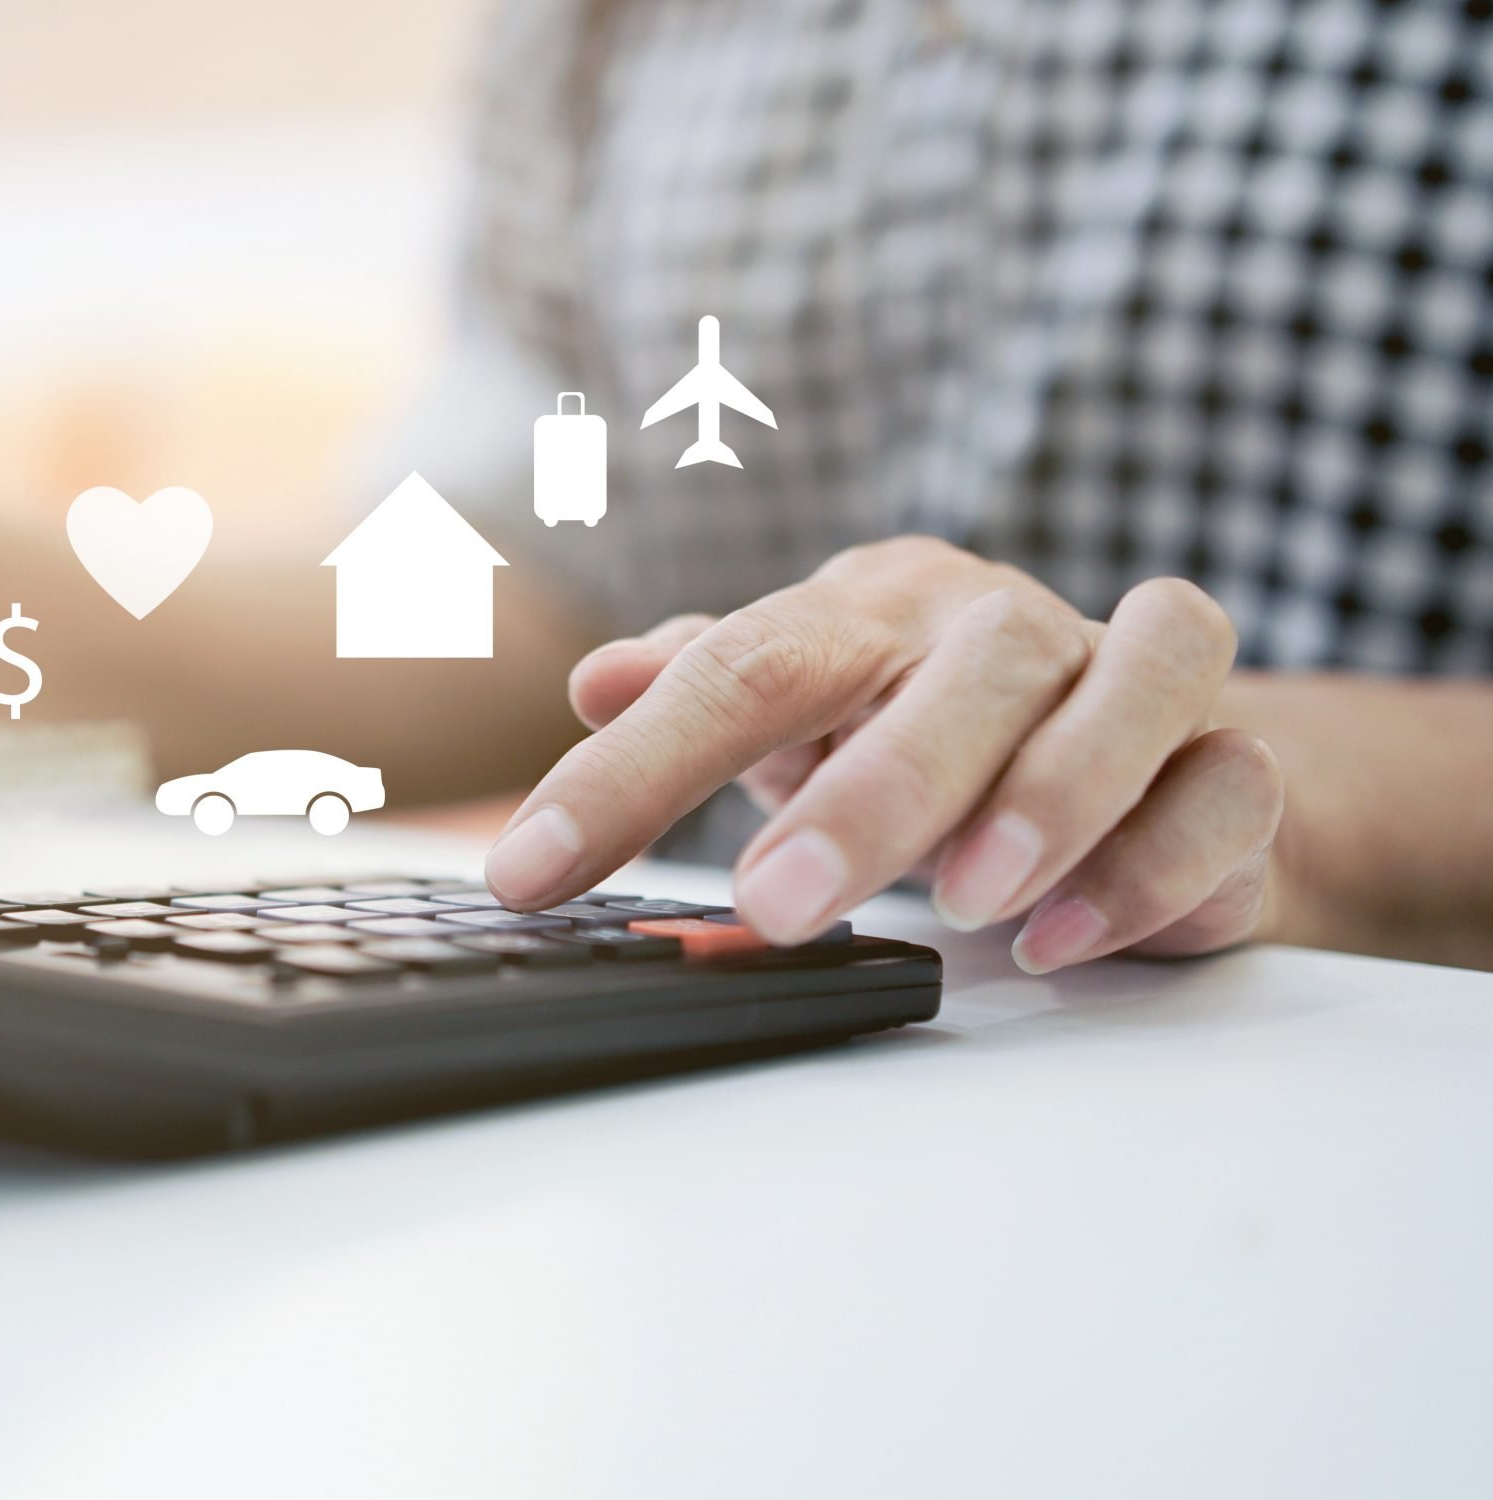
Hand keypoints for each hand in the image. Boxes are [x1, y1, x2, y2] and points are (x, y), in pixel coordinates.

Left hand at [484, 536, 1285, 972]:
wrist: (1138, 747)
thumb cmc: (928, 726)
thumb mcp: (802, 709)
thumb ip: (701, 691)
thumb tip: (596, 680)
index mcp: (872, 612)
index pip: (741, 667)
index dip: (626, 773)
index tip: (532, 872)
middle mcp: (1003, 627)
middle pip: (955, 672)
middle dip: (867, 793)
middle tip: (776, 904)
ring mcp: (1132, 682)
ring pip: (1127, 687)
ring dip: (1047, 795)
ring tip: (967, 902)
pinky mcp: (1236, 763)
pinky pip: (1228, 787)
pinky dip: (1155, 859)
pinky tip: (1068, 934)